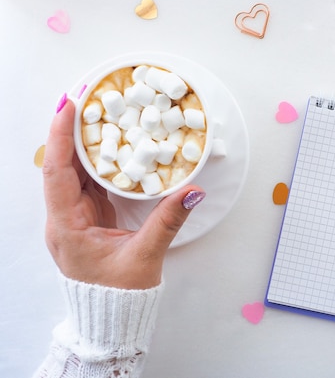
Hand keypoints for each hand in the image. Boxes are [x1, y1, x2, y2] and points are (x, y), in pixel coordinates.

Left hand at [42, 96, 205, 288]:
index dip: (61, 136)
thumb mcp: (144, 256)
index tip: (69, 105)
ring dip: (87, 144)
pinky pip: (91, 183)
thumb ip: (168, 220)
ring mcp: (75, 218)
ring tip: (100, 114)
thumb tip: (192, 190)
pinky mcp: (89, 219)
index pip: (58, 172)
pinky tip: (113, 146)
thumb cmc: (119, 296)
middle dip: (74, 130)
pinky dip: (101, 162)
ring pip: (76, 172)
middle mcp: (64, 218)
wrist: (111, 320)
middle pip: (64, 165)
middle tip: (89, 98)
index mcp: (67, 227)